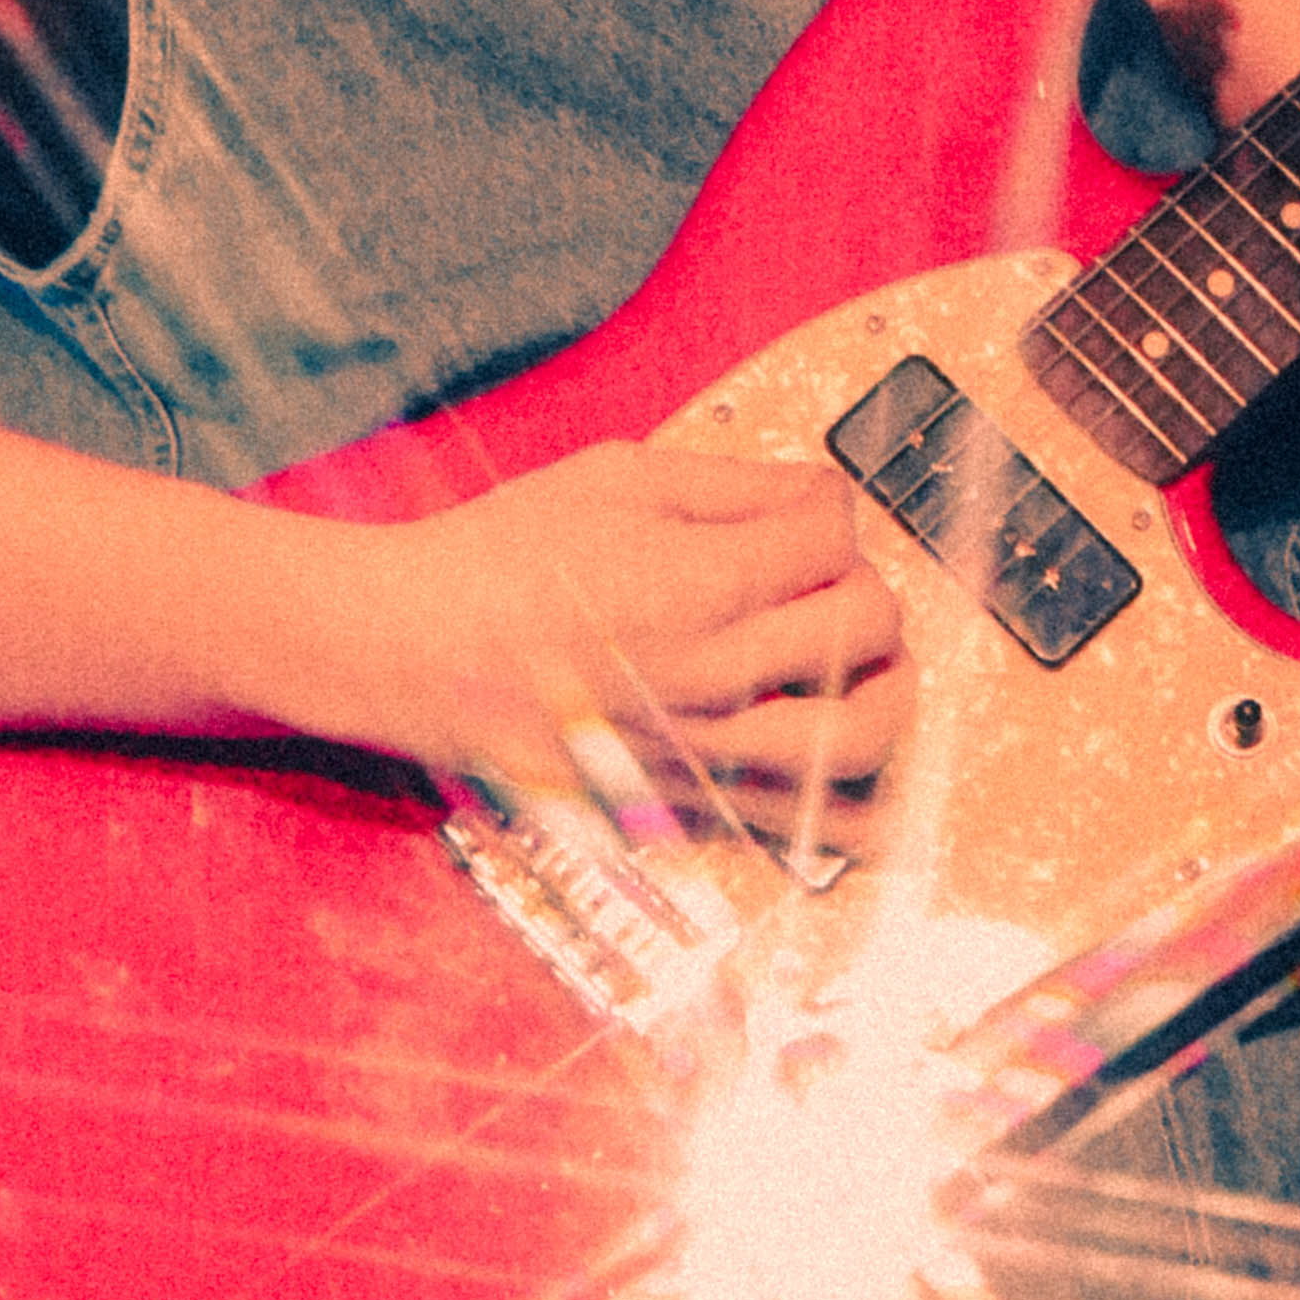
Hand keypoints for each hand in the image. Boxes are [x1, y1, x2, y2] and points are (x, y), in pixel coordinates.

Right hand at [312, 434, 910, 836]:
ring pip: (863, 732)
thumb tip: (820, 497)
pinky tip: (871, 777)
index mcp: (698, 582)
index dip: (831, 508)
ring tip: (872, 663)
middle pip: (866, 623)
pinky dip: (860, 804)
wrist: (410, 650)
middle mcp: (714, 674)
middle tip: (830, 578)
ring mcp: (706, 746)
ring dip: (889, 685)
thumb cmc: (499, 559)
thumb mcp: (614, 477)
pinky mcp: (688, 797)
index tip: (805, 512)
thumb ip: (731, 484)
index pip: (835, 534)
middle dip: (864, 584)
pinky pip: (808, 822)